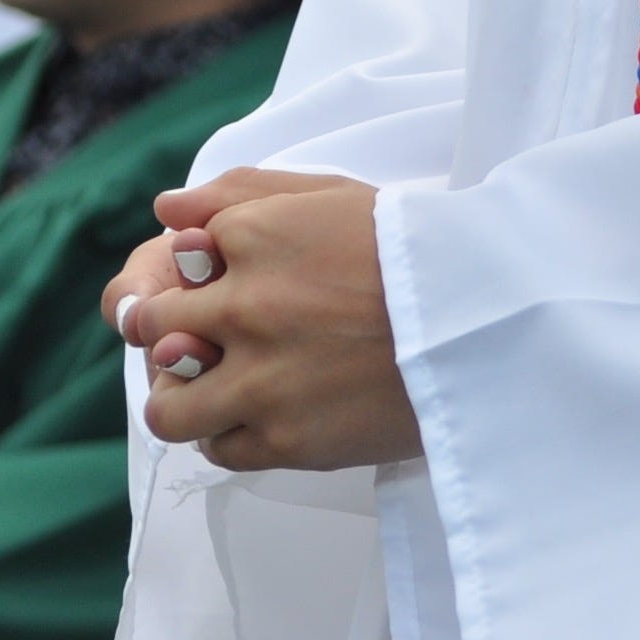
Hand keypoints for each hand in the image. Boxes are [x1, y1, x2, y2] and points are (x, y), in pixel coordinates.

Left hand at [124, 168, 420, 471]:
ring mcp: (260, 378)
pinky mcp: (284, 439)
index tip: (217, 281)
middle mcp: (244, 305)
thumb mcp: (336, 195)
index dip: (194, 271)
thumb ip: (243, 192)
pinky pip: (217, 448)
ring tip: (214, 390)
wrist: (487, 324)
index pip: (176, 255)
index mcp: (256, 235)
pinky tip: (259, 414)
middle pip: (153, 324)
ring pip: (167, 405)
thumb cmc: (415, 250)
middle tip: (204, 336)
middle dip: (170, 327)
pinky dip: (229, 434)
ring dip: (181, 396)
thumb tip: (166, 210)